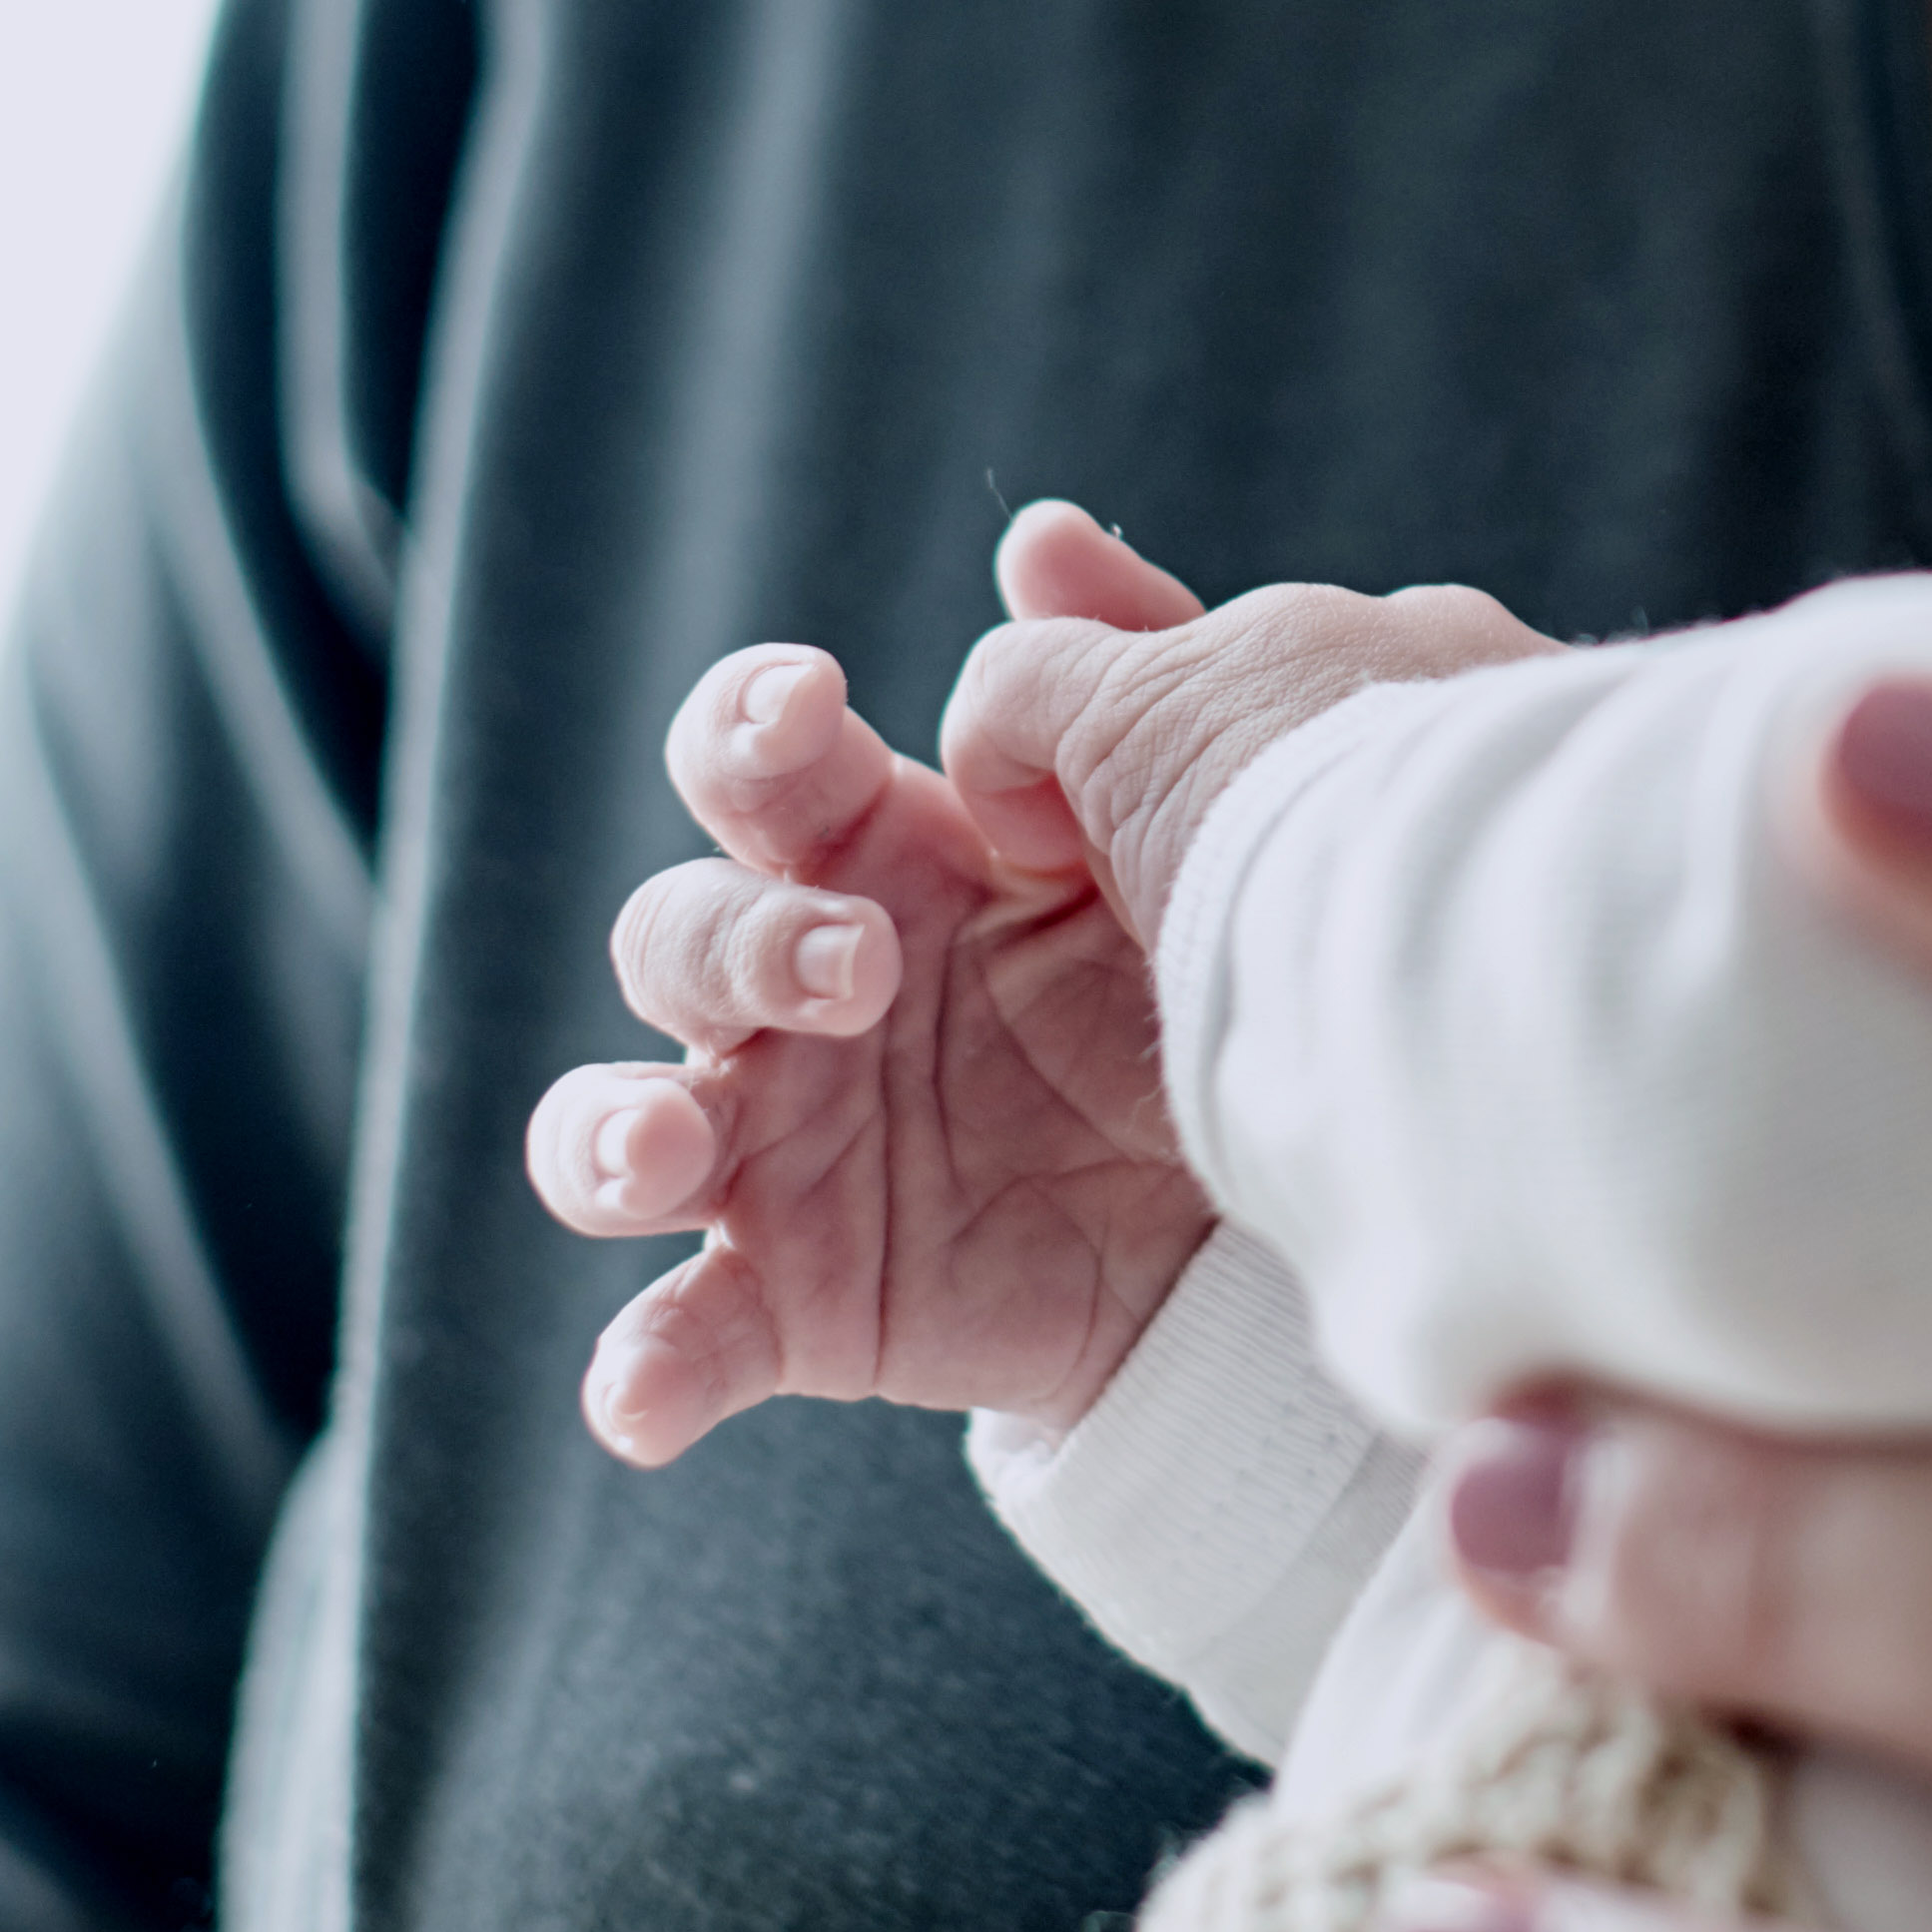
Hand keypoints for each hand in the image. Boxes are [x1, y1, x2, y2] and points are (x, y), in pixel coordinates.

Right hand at [530, 506, 1539, 1458]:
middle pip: (671, 933)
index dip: (747, 729)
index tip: (807, 721)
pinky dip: (644, 1369)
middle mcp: (811, 992)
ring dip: (609, 1136)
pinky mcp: (812, 1303)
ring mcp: (793, 1151)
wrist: (1322, 1165)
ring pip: (615, 1129)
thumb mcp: (1199, 794)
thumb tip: (1039, 535)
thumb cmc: (1234, 945)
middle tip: (861, 966)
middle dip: (735, 937)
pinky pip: (684, 1340)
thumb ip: (1118, 672)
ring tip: (668, 1154)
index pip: (755, 763)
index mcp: (886, 849)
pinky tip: (641, 1396)